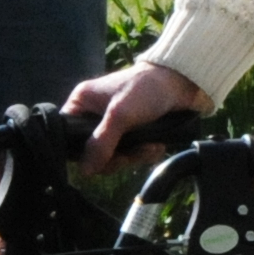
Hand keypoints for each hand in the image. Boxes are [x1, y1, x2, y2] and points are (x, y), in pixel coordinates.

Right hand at [64, 60, 206, 174]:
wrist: (183, 82)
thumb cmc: (146, 89)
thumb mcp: (120, 115)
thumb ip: (101, 143)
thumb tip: (85, 172)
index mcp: (81, 103)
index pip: (69, 136)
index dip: (84, 153)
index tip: (103, 159)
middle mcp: (94, 115)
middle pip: (94, 152)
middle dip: (117, 157)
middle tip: (133, 154)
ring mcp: (115, 125)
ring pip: (115, 156)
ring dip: (135, 156)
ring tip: (151, 146)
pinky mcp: (134, 132)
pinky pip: (132, 153)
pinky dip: (145, 153)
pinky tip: (157, 145)